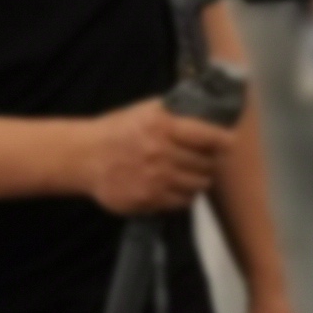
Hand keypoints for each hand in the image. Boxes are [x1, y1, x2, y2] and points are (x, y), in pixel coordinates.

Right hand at [75, 96, 230, 213]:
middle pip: (207, 163)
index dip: (223, 140)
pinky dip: (184, 195)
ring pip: (199, 184)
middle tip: (204, 158)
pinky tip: (175, 185)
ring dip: (199, 179)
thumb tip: (209, 111)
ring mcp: (156, 178)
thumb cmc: (118, 130)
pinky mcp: (149, 199)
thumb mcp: (146, 110)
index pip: (209, 136)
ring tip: (190, 172)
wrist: (85, 157)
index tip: (228, 142)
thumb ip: (176, 112)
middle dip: (209, 161)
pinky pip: (183, 201)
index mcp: (163, 126)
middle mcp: (161, 152)